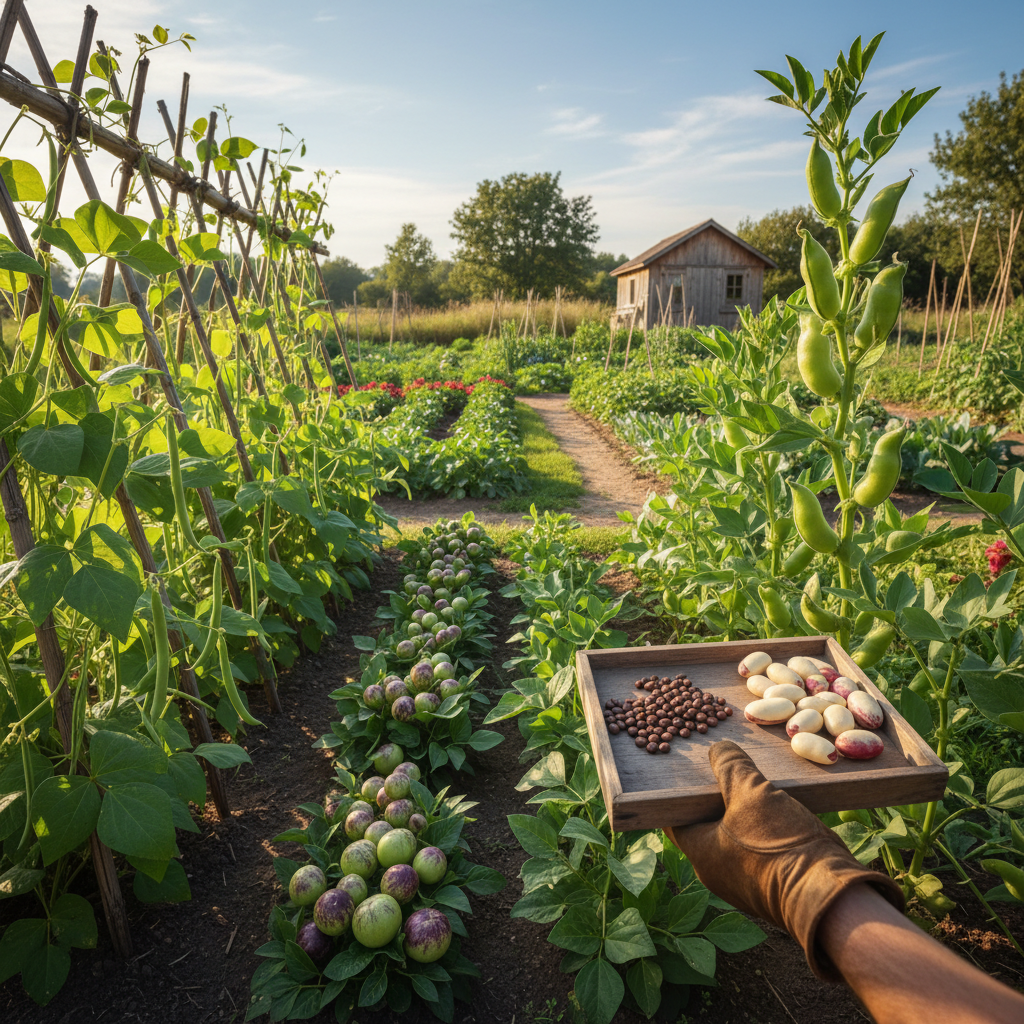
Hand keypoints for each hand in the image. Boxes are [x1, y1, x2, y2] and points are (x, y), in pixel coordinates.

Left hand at [665, 739, 902, 979]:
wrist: (832, 897)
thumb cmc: (780, 846)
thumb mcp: (751, 793)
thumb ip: (730, 767)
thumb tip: (718, 750)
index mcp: (700, 854)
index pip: (674, 816)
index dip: (678, 789)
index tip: (687, 765)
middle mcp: (716, 872)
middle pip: (705, 823)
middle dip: (714, 794)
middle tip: (723, 764)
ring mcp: (746, 880)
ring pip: (735, 834)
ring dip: (743, 808)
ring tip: (752, 777)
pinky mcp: (773, 882)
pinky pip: (759, 846)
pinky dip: (763, 825)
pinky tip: (777, 803)